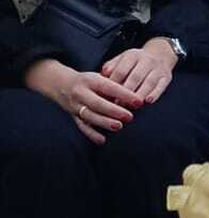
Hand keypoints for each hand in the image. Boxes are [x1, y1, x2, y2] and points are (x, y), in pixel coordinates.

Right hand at [23, 57, 142, 142]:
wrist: (61, 84)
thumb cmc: (89, 81)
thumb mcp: (100, 77)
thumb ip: (114, 85)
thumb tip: (135, 97)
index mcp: (90, 80)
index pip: (109, 86)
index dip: (124, 94)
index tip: (138, 101)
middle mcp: (81, 93)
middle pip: (97, 103)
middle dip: (114, 111)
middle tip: (130, 117)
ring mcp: (75, 105)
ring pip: (89, 116)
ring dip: (104, 122)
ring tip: (119, 126)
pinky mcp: (73, 116)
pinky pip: (81, 126)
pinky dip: (91, 134)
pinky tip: (102, 140)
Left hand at [102, 38, 177, 104]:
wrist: (160, 53)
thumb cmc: (136, 61)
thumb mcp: (122, 59)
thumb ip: (111, 66)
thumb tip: (102, 75)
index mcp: (132, 55)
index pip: (121, 70)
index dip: (114, 85)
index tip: (107, 96)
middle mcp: (146, 60)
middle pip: (135, 77)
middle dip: (126, 92)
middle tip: (117, 105)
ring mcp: (158, 68)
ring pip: (148, 82)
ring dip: (139, 95)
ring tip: (131, 106)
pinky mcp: (166, 76)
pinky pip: (161, 86)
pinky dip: (155, 94)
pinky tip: (148, 101)